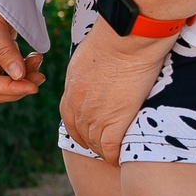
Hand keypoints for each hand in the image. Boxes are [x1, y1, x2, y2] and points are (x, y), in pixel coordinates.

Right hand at [0, 0, 44, 103]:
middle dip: (18, 86)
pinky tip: (34, 56)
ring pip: (4, 78)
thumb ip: (5, 53)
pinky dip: (23, 65)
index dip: (11, 89)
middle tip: (40, 77)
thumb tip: (20, 78)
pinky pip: (10, 66)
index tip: (33, 86)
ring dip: (23, 76)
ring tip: (38, 60)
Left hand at [58, 22, 172, 161]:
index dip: (80, 129)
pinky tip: (122, 158)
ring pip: (95, 144)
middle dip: (93, 143)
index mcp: (72, 88)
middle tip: (106, 148)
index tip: (90, 134)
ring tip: (117, 154)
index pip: (70, 118)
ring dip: (105, 152)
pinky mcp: (113, 122)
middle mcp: (78, 105)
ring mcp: (94, 115)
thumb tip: (99, 73)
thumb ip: (90, 71)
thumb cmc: (115, 37)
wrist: (126, 38)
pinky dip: (115, 157)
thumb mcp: (90, 55)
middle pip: (82, 134)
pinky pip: (110, 149)